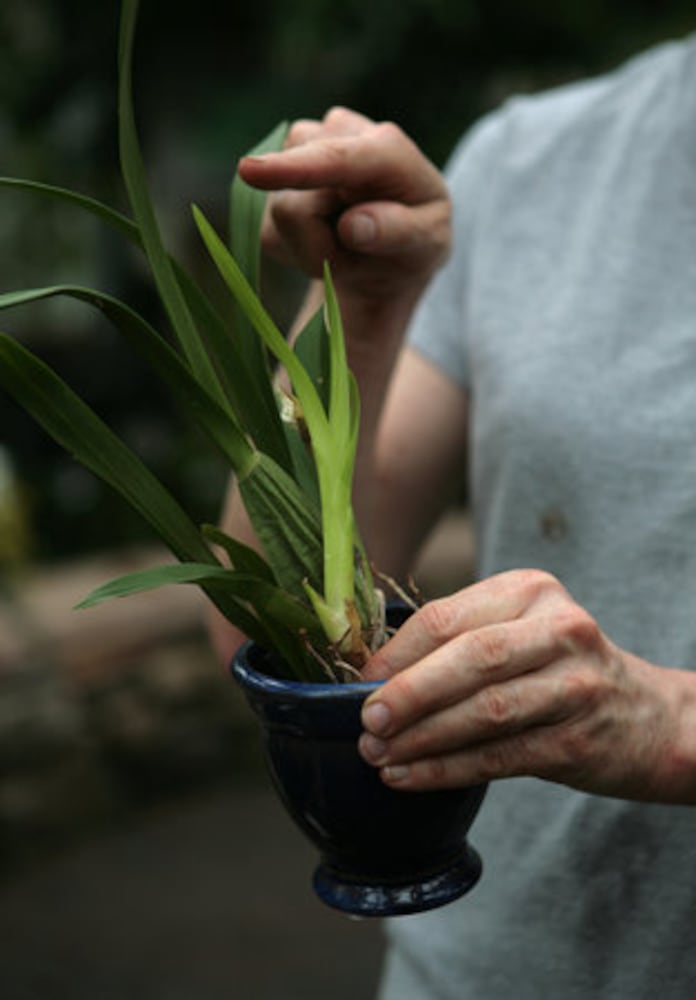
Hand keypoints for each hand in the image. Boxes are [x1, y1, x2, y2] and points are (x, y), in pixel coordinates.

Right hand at [237, 107, 450, 311]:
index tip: (249, 171)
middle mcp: (337, 133)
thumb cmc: (416, 242)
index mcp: (385, 146)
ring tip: (348, 248)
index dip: (295, 168)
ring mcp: (301, 151)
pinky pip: (269, 235)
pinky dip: (299, 253)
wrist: (389, 250)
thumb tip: (352, 226)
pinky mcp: (276, 182)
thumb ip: (400, 232)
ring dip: (315, 251)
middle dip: (323, 248)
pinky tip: (325, 242)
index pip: (335, 159)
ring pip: (282, 218)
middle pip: (297, 201)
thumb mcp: (428, 245)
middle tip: (361, 258)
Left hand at [359, 569, 695, 802]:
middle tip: (365, 721)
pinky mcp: (579, 740)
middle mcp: (559, 629)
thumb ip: (459, 642)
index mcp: (530, 590)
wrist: (649, 717)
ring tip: (377, 754)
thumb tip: (371, 676)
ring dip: (422, 737)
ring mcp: (575, 685)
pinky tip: (408, 776)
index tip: (357, 681)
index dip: (395, 652)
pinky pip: (500, 758)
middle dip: (408, 693)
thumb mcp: (520, 631)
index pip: (446, 616)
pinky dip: (446, 769)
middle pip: (469, 659)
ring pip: (485, 711)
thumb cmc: (560, 670)